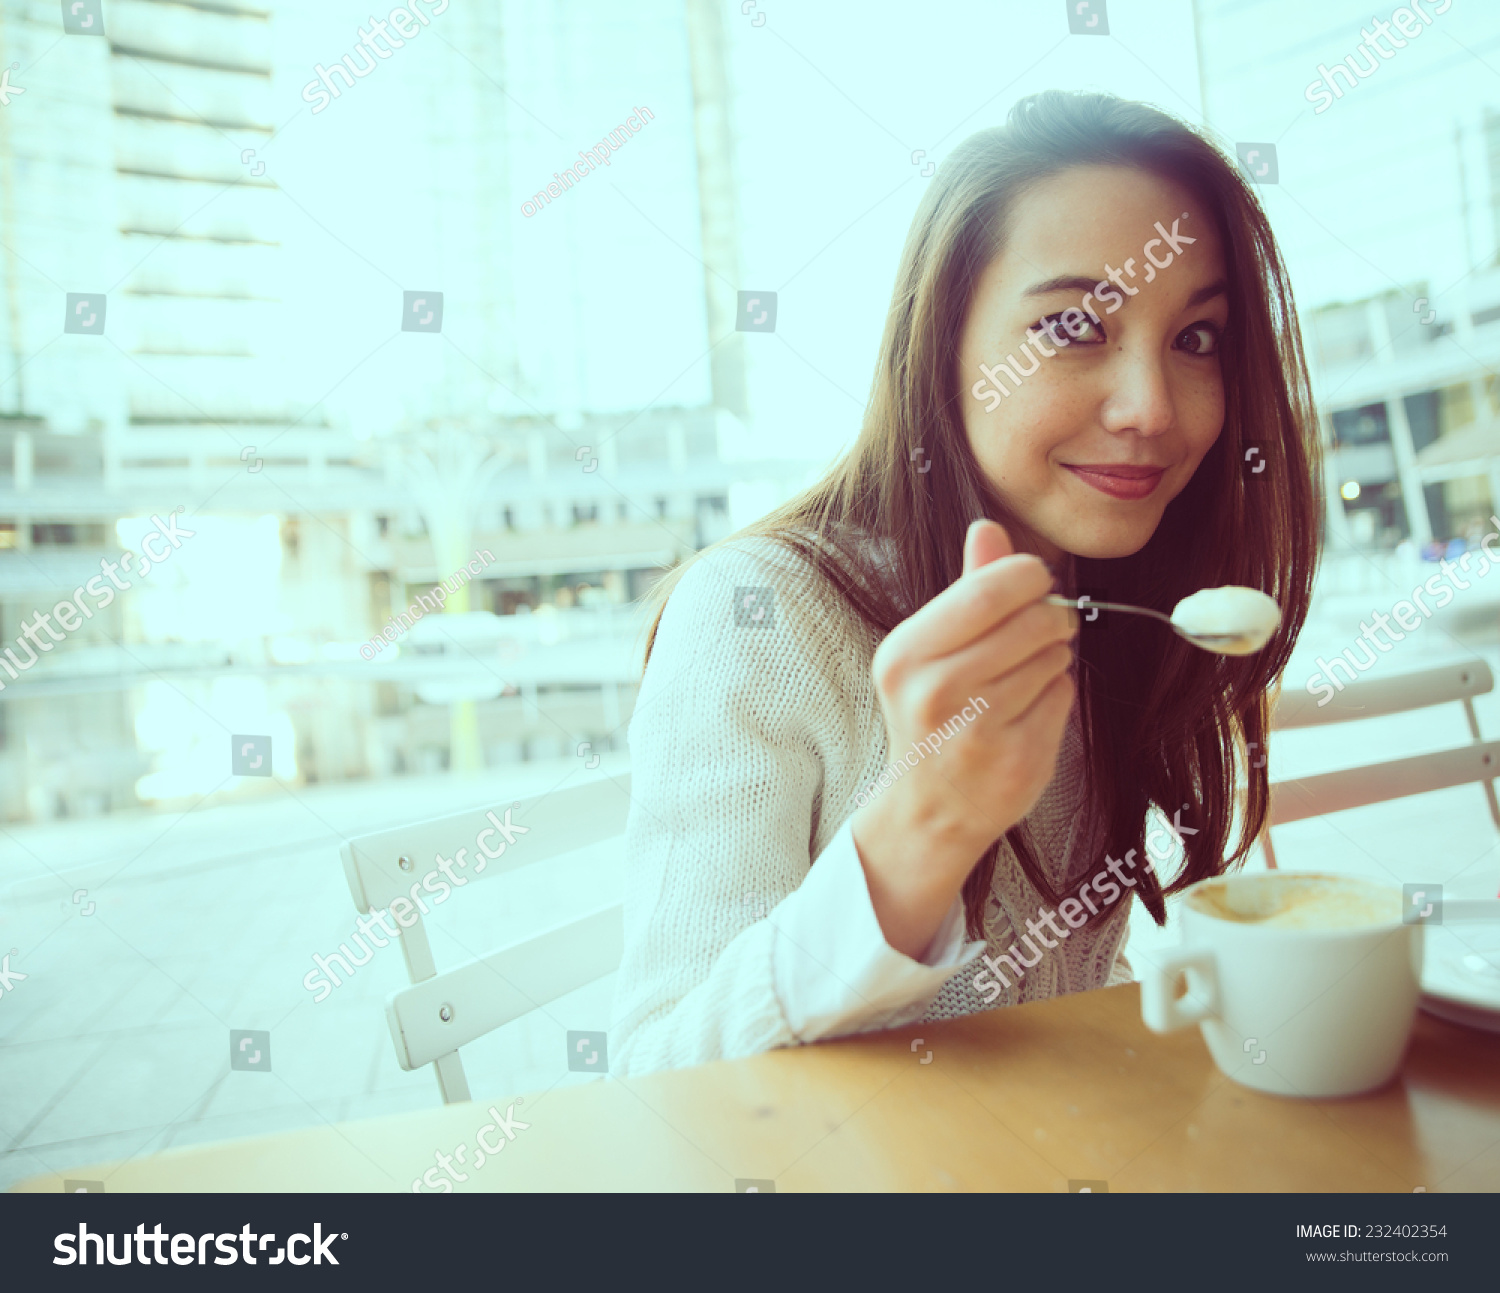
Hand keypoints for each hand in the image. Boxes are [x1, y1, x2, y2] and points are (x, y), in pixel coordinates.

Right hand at [850, 518, 1076, 957]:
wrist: (929, 807)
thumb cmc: (934, 716)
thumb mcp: (932, 650)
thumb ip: (966, 589)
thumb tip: (989, 527)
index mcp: (905, 654)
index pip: (987, 591)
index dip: (1027, 578)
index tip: (1036, 583)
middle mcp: (933, 691)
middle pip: (1031, 622)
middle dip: (1051, 618)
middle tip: (1046, 629)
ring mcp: (976, 729)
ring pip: (1052, 658)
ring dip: (1053, 659)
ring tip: (1022, 679)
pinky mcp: (1016, 759)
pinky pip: (1061, 696)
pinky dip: (1056, 696)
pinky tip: (1027, 713)